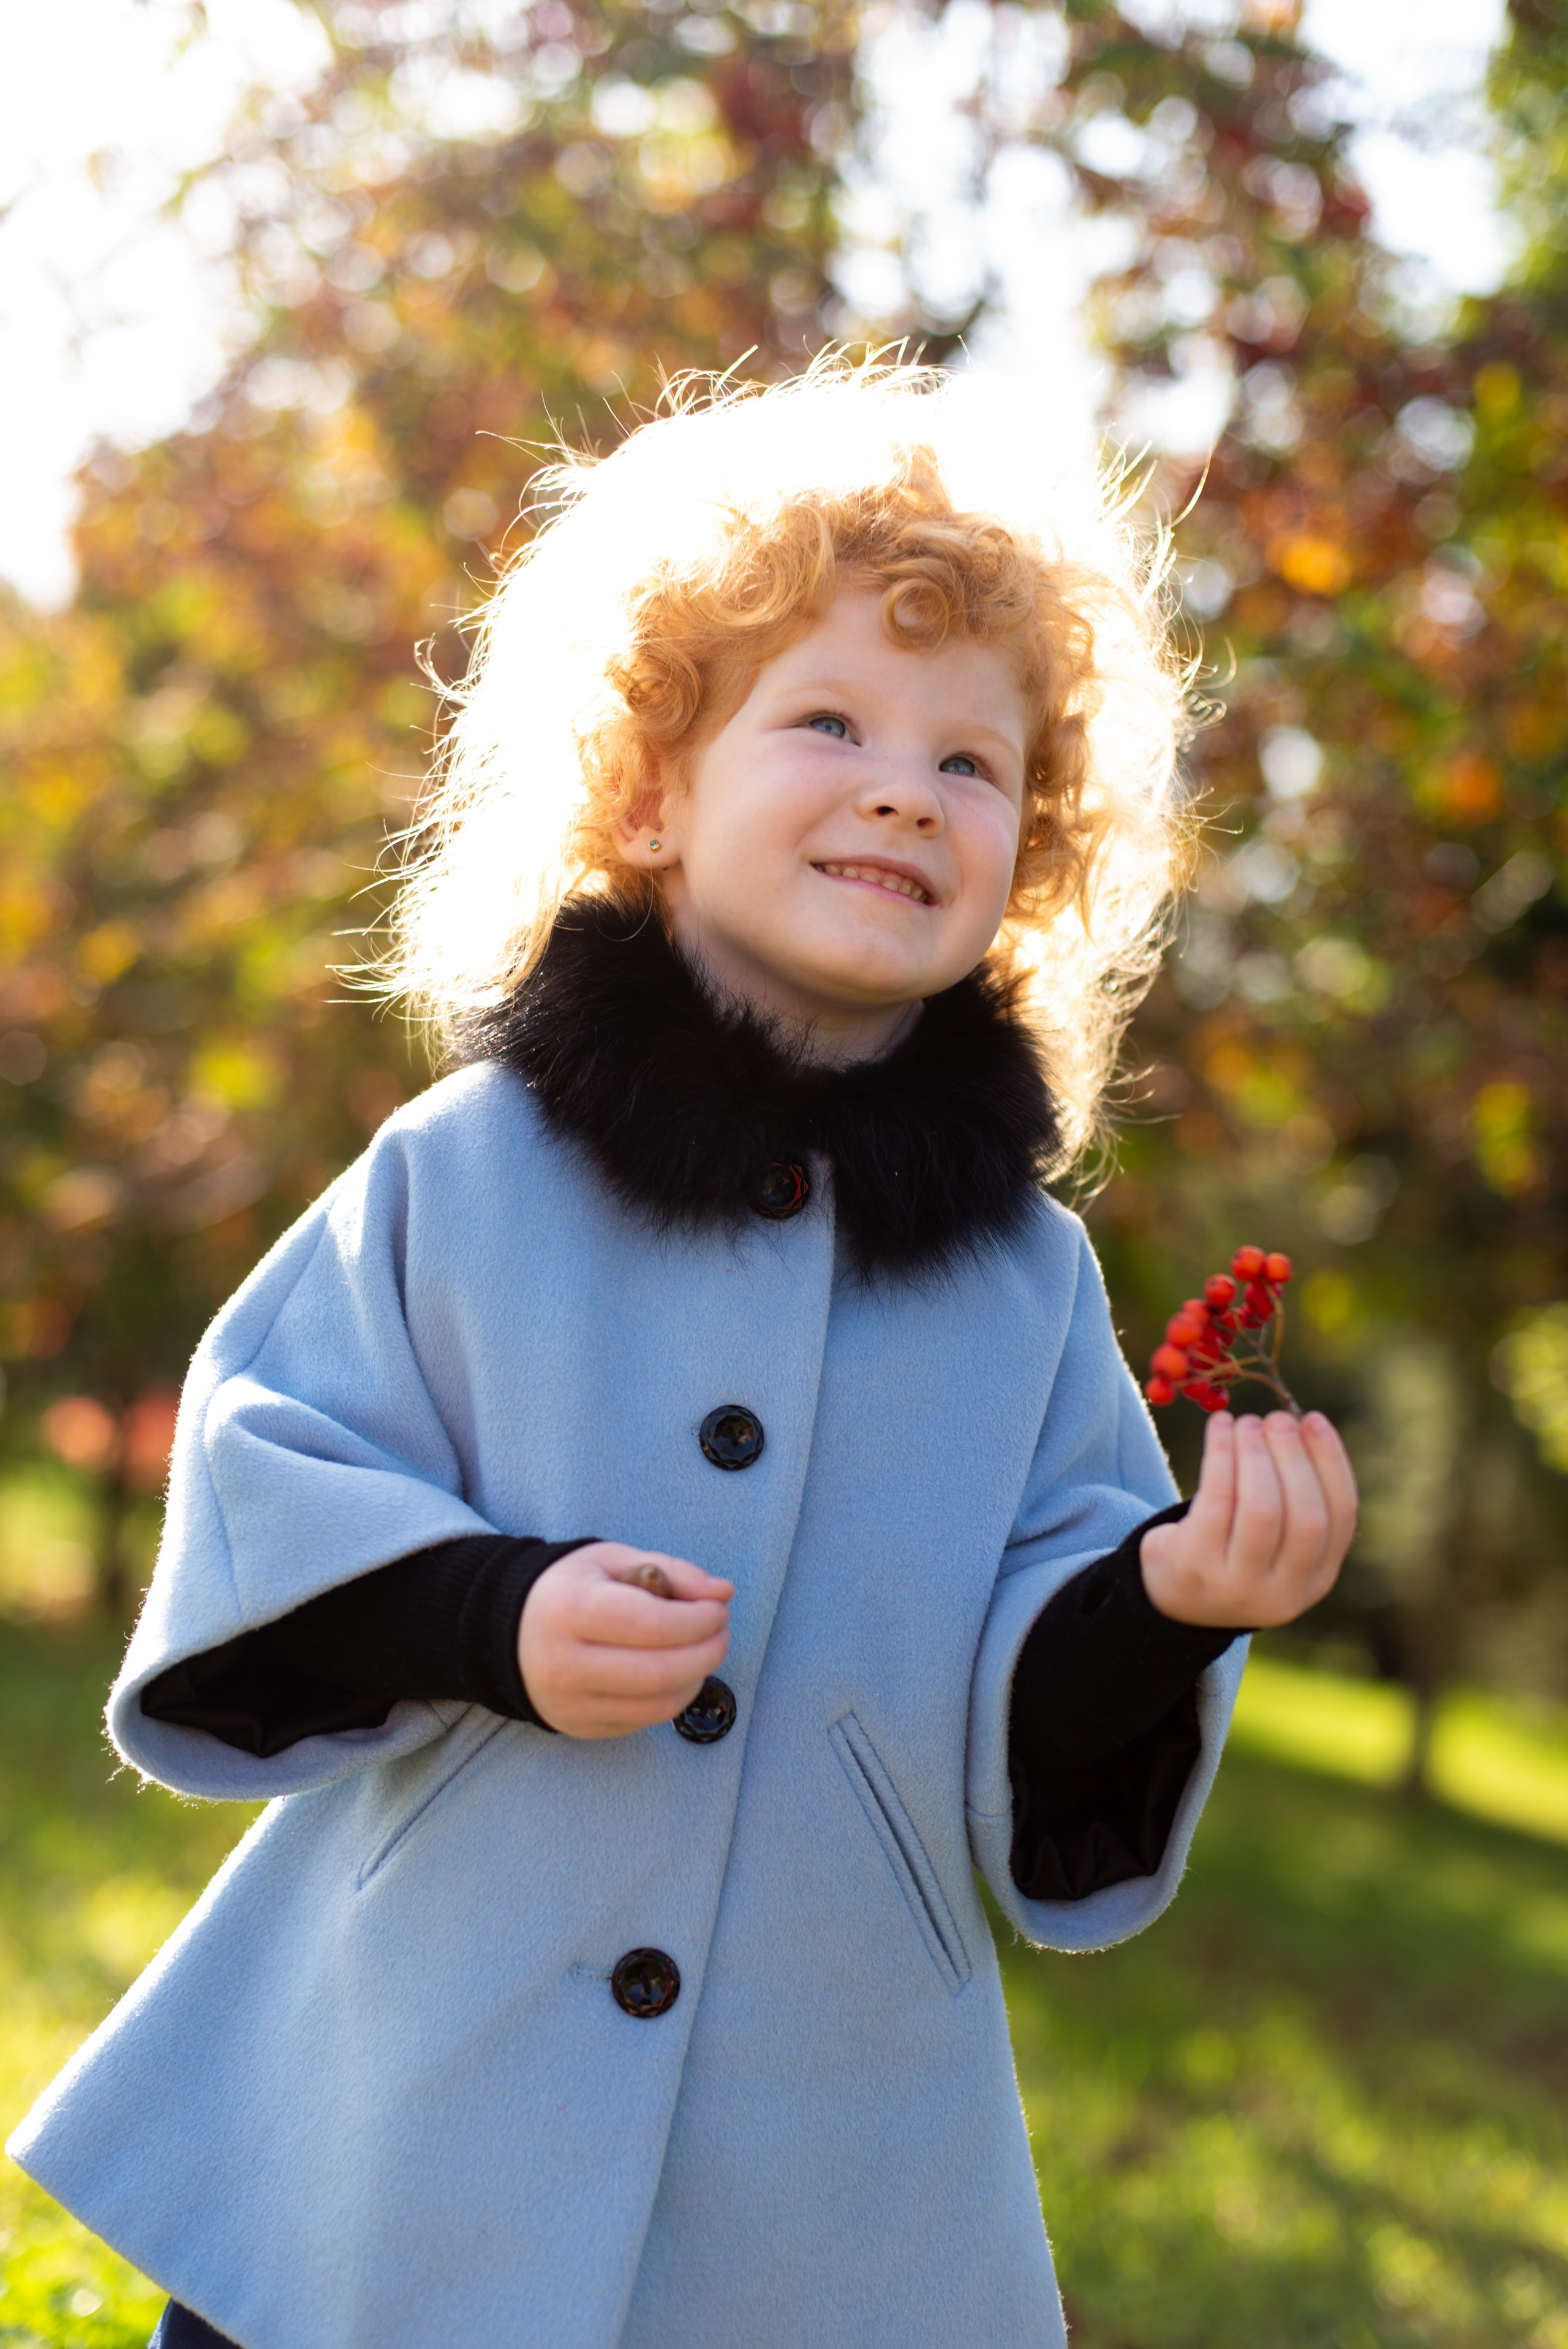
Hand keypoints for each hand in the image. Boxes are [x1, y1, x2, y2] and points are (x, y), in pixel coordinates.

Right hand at [518, 1542, 732, 1737]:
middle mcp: (565, 1664)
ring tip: (703, 1651)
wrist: (511, 1631)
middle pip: (658, 1673)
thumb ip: (671, 1571)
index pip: (651, 1625)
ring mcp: (571, 1704)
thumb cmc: (572, 1589)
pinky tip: (676, 1673)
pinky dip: (672, 1698)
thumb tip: (723, 1592)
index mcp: (571, 1610)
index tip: (718, 1609)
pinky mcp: (580, 1728)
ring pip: (657, 1706)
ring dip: (696, 1679)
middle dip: (706, 1654)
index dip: (698, 1620)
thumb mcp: (613, 1561)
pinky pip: (643, 1722)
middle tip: (721, 1633)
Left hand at [1139, 1410, 1357, 1629]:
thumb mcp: (1277, 1542)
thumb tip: (1305, 1426)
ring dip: (1256, 1455)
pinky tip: (1218, 1427)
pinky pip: (1216, 1501)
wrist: (1172, 1595)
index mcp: (1316, 1580)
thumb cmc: (1234, 1550)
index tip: (1315, 1420)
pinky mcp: (1196, 1566)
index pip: (1340, 1517)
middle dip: (1294, 1459)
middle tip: (1278, 1419)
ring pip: (1261, 1510)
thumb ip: (1300, 1498)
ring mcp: (1238, 1585)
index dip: (1332, 1463)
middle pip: (1305, 1518)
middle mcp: (1283, 1593)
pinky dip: (1220, 1455)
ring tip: (1246, 1422)